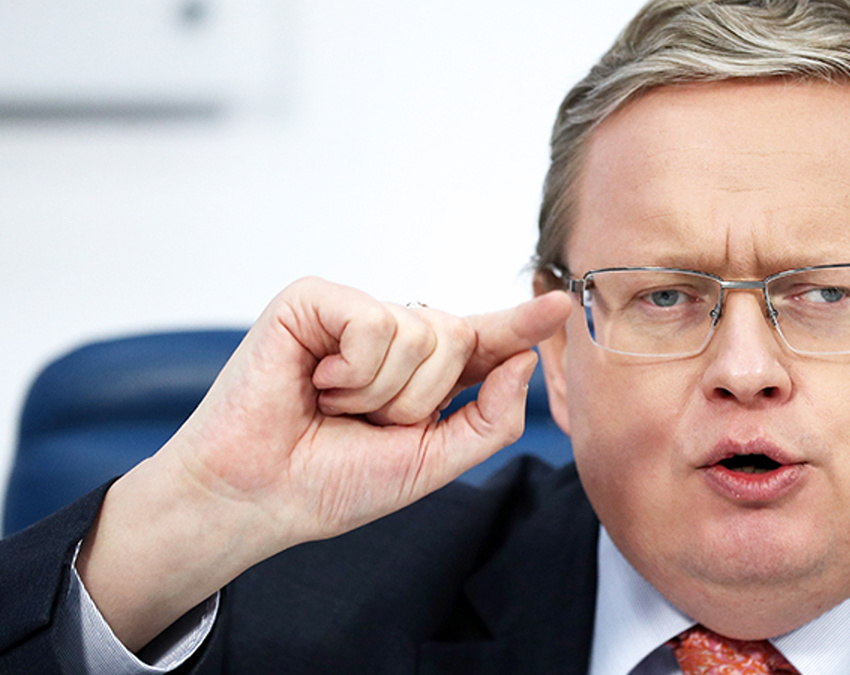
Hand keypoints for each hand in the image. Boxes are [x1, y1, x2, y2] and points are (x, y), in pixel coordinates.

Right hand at [174, 276, 571, 543]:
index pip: (485, 342)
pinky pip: (375, 323)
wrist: (259, 496)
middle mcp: (393, 335)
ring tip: (333, 406)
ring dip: (379, 392)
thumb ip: (489, 419)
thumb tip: (525, 361)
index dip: (522, 324)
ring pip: (421, 332)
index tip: (562, 305)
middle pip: (458, 339)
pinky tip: (314, 383)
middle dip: (417, 400)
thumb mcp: (432, 462)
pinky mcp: (314, 299)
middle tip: (363, 422)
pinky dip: (351, 371)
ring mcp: (354, 312)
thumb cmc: (334, 482)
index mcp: (423, 373)